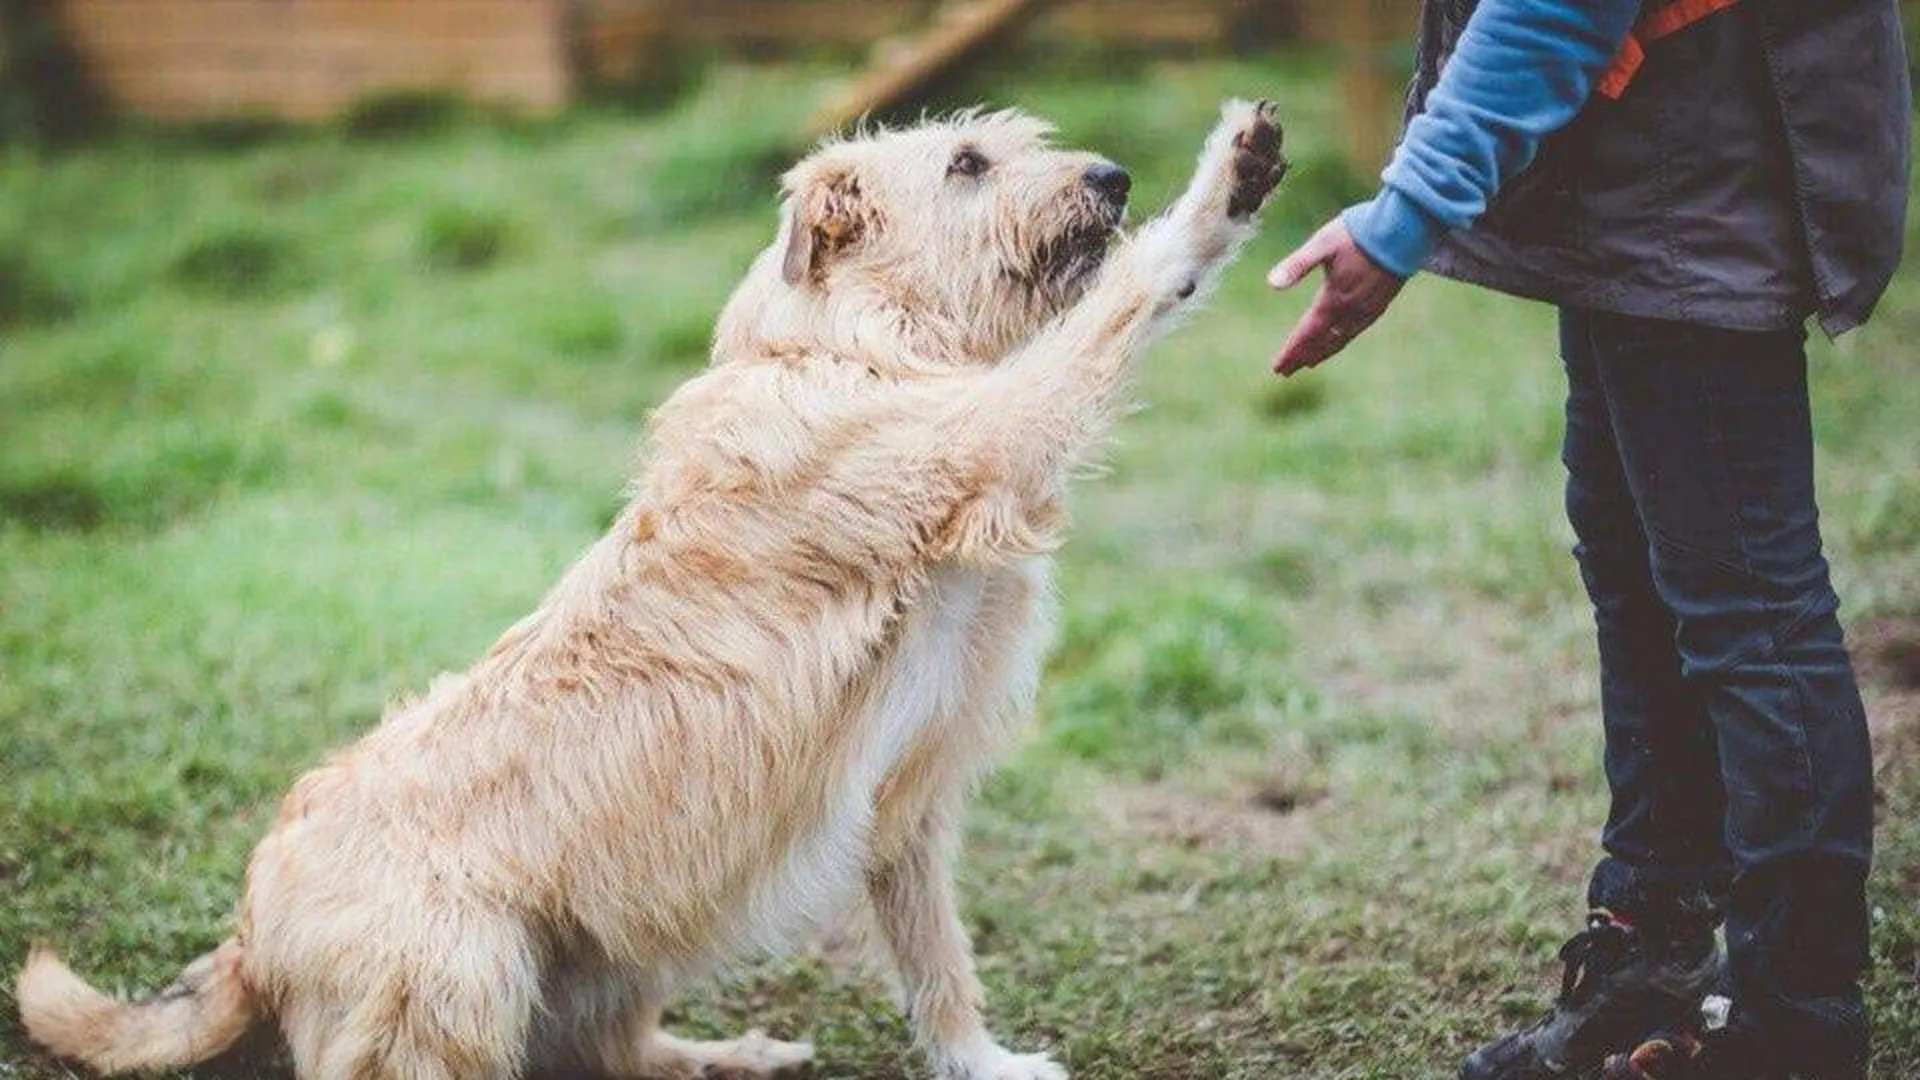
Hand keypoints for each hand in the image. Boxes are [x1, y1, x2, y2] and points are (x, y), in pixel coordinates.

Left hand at [1267, 218, 1405, 375]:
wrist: (1403, 228)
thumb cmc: (1358, 233)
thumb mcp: (1321, 244)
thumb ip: (1297, 265)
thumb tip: (1271, 284)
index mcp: (1333, 299)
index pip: (1308, 332)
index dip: (1292, 351)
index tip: (1278, 367)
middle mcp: (1351, 310)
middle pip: (1322, 341)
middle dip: (1303, 356)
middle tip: (1286, 372)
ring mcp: (1368, 308)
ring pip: (1341, 339)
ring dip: (1323, 352)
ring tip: (1309, 363)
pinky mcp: (1381, 303)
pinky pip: (1358, 330)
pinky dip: (1343, 340)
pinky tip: (1340, 340)